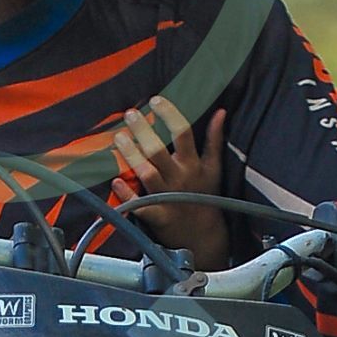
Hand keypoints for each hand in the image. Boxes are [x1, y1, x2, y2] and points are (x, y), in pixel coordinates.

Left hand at [111, 92, 229, 270]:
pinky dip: (127, 195)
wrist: (204, 236)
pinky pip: (140, 205)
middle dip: (143, 131)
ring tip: (118, 138)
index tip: (156, 100)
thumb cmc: (206, 196)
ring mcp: (167, 197)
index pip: (183, 133)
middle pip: (159, 151)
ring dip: (131, 156)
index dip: (170, 115)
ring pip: (147, 173)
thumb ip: (215, 139)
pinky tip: (115, 182)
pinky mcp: (157, 216)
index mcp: (193, 164)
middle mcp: (179, 178)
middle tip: (130, 114)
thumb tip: (221, 112)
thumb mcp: (214, 167)